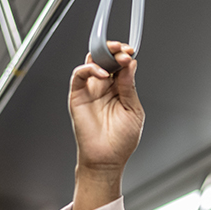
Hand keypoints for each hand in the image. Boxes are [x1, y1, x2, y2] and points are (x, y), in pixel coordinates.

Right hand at [68, 41, 143, 209]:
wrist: (107, 159)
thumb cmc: (121, 140)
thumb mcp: (133, 110)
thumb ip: (129, 87)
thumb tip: (131, 64)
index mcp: (119, 89)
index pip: (120, 65)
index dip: (125, 56)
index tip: (132, 53)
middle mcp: (104, 87)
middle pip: (106, 59)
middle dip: (115, 50)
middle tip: (123, 51)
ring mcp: (90, 90)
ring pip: (92, 62)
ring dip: (102, 54)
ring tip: (115, 57)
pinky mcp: (77, 96)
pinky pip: (79, 75)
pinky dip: (89, 69)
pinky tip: (101, 74)